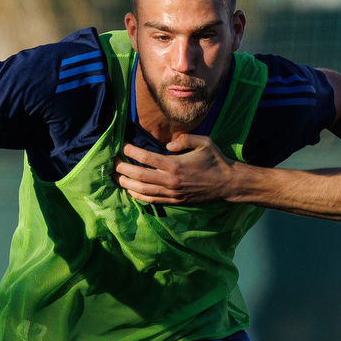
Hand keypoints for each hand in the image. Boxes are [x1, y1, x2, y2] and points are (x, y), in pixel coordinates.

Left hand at [114, 136, 234, 204]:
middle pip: (139, 176)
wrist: (227, 184)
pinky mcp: (174, 201)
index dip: (131, 152)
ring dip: (126, 184)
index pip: (146, 158)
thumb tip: (167, 144)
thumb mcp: (204, 142)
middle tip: (113, 163)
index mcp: (175, 165)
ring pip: (142, 191)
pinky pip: (151, 200)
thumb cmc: (215, 160)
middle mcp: (171, 181)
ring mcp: (172, 193)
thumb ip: (184, 139)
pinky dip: (138, 196)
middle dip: (123, 169)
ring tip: (116, 177)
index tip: (122, 146)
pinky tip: (130, 191)